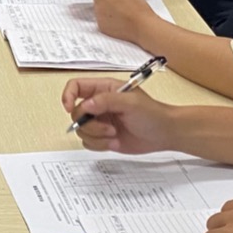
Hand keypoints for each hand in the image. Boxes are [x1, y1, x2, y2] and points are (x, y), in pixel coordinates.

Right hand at [60, 77, 177, 153]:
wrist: (164, 134)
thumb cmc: (152, 114)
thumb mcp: (130, 102)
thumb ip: (106, 101)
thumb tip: (85, 105)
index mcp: (104, 89)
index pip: (76, 87)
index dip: (68, 96)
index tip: (70, 108)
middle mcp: (99, 104)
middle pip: (76, 113)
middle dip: (90, 124)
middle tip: (108, 128)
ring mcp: (100, 121)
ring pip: (81, 130)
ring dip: (96, 136)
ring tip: (114, 135)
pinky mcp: (103, 137)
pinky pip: (88, 142)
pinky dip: (99, 145)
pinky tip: (114, 143)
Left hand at [71, 0, 156, 43]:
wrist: (142, 26)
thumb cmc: (136, 5)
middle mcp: (96, 4)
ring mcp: (98, 17)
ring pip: (98, 6)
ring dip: (106, 5)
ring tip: (121, 7)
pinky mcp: (101, 26)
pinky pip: (102, 18)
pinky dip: (108, 16)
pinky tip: (119, 16)